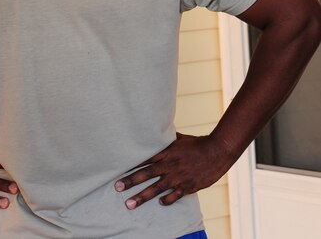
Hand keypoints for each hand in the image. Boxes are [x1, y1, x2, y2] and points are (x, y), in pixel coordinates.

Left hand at [114, 133, 232, 208]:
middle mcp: (169, 166)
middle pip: (146, 175)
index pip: (144, 159)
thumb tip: (156, 132)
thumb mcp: (179, 139)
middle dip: (130, 181)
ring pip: (156, 189)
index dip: (130, 164)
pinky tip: (160, 202)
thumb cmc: (197, 143)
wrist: (217, 152)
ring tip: (130, 204)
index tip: (117, 168)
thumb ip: (165, 140)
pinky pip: (174, 196)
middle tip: (117, 187)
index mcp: (165, 153)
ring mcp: (178, 177)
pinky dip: (167, 200)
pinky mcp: (188, 186)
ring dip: (142, 197)